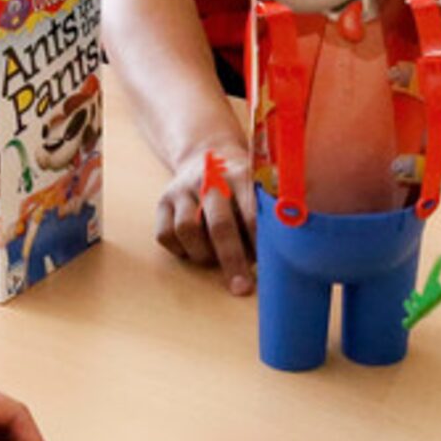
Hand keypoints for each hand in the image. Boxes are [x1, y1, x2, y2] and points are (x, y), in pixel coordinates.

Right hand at [154, 143, 254, 296]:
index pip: (252, 214)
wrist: (206, 153)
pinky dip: (180, 250)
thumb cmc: (241, 185)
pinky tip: (193, 249)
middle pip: (220, 225)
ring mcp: (183, 190)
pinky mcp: (163, 201)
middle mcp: (210, 180)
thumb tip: (277, 257)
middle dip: (232, 260)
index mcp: (242, 176)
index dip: (259, 244)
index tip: (268, 268)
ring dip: (203, 254)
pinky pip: (166, 235)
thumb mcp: (259, 188)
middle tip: (241, 287)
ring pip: (187, 230)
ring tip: (213, 260)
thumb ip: (267, 215)